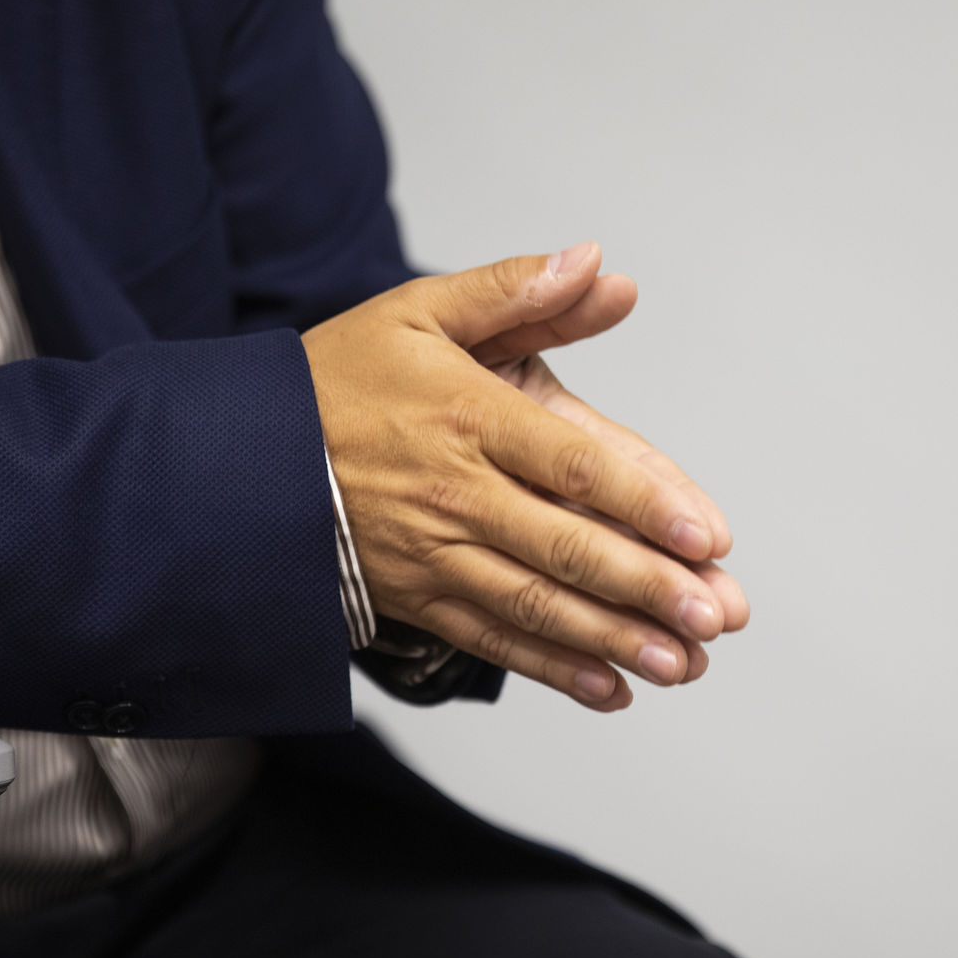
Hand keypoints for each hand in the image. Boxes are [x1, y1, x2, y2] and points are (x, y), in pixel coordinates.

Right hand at [303, 243, 744, 710]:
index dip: (644, 501)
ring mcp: (434, 554)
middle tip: (716, 614)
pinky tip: (614, 689)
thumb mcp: (421, 311)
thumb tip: (604, 268)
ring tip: (683, 662)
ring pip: (535, 604)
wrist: (242, 456)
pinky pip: (492, 640)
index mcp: (467, 415)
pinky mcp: (418, 599)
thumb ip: (518, 292)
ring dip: (614, 638)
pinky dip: (555, 669)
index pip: (571, 463)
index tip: (709, 535)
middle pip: (563, 546)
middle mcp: (455, 493)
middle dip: (646, 585)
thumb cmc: (342, 377)